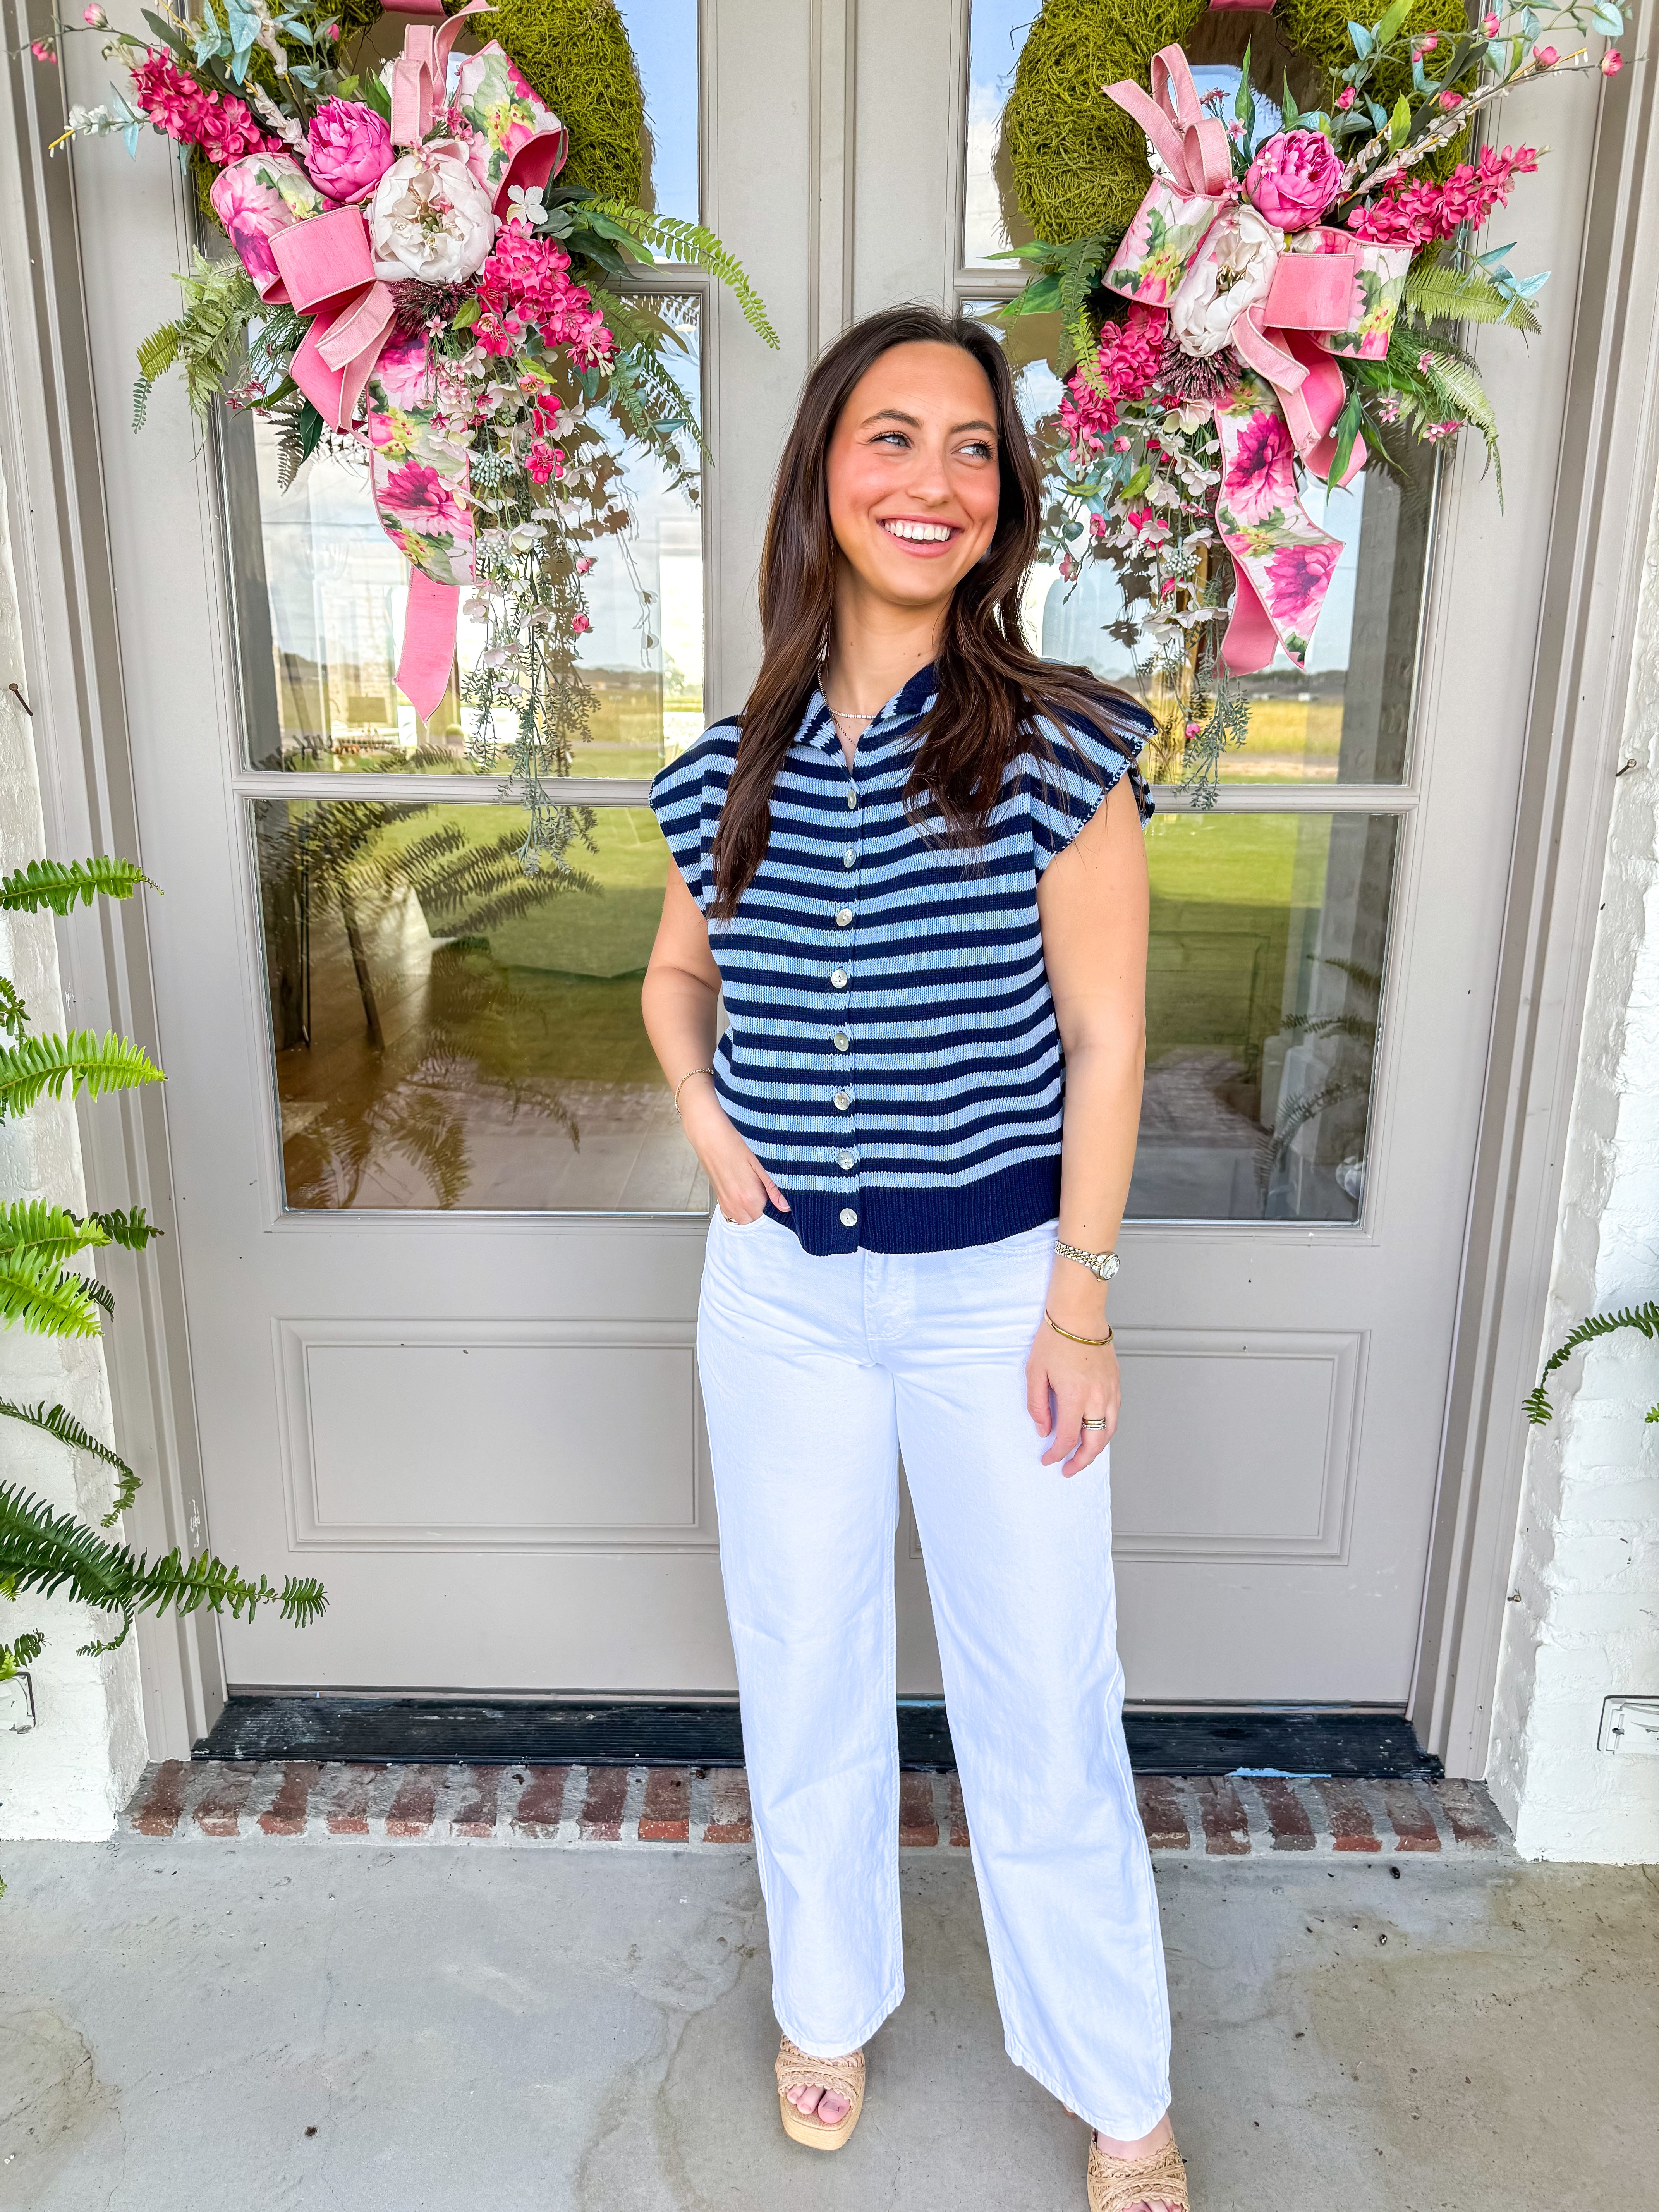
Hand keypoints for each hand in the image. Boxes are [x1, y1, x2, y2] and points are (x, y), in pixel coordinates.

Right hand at [682, 1086, 790, 1224]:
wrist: (708, 1131)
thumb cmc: (733, 1140)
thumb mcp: (760, 1160)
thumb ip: (774, 1186)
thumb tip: (786, 1206)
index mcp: (748, 1199)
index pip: (771, 1221)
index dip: (782, 1215)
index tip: (788, 1205)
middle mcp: (735, 1206)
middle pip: (759, 1223)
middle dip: (770, 1216)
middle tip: (779, 1199)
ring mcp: (726, 1204)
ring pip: (748, 1220)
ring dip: (758, 1213)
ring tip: (765, 1195)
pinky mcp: (721, 1199)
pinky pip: (736, 1215)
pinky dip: (746, 1210)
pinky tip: (752, 1194)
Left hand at [1025, 1274, 1118, 1476]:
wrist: (1079, 1315)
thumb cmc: (1055, 1339)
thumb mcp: (1035, 1373)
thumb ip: (1038, 1406)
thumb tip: (1044, 1430)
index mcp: (1075, 1397)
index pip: (1068, 1439)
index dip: (1057, 1454)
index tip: (1048, 1459)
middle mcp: (1097, 1398)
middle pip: (1094, 1443)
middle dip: (1081, 1461)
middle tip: (1069, 1470)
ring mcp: (1110, 1391)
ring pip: (1109, 1432)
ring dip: (1096, 1449)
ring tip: (1083, 1456)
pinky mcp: (1116, 1383)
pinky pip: (1114, 1415)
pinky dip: (1105, 1430)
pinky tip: (1095, 1432)